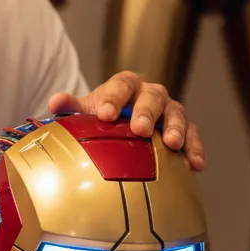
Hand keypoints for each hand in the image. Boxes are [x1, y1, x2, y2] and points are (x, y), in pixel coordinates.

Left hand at [48, 71, 204, 171]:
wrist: (124, 125)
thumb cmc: (104, 118)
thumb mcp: (88, 111)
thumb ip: (73, 107)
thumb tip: (54, 103)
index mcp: (126, 86)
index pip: (121, 85)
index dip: (114, 98)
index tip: (104, 115)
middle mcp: (151, 94)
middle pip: (153, 96)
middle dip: (147, 112)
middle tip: (140, 130)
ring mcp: (169, 111)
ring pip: (177, 114)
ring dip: (176, 128)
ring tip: (172, 144)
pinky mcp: (185, 129)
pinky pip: (193, 135)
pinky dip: (194, 149)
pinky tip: (195, 165)